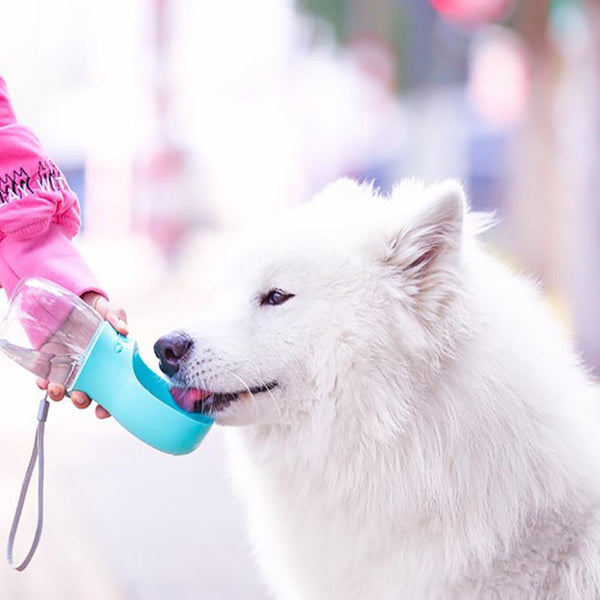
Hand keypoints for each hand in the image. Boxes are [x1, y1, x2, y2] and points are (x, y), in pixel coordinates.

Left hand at [36, 292, 127, 418]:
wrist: (71, 301)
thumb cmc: (95, 310)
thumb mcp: (109, 311)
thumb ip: (117, 318)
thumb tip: (124, 330)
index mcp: (109, 363)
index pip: (111, 390)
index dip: (108, 405)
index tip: (103, 411)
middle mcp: (89, 370)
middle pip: (87, 394)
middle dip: (82, 401)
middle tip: (81, 398)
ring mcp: (69, 367)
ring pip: (65, 390)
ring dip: (61, 395)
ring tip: (58, 390)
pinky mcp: (50, 362)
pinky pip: (46, 377)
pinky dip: (43, 383)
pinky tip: (43, 382)